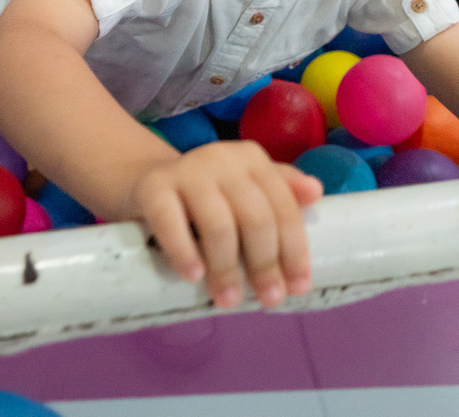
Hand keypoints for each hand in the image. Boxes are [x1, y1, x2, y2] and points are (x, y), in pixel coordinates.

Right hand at [127, 141, 323, 308]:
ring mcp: (187, 170)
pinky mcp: (153, 186)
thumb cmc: (206, 197)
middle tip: (268, 299)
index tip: (298, 287)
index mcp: (253, 160)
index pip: (283, 206)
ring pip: (218, 224)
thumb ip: (280, 195)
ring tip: (228, 299)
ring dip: (226, 268)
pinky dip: (184, 251)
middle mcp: (223, 158)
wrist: (143, 182)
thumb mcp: (245, 193)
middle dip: (265, 264)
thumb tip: (316, 192)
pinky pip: (171, 222)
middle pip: (256, 217)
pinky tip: (193, 276)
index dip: (294, 250)